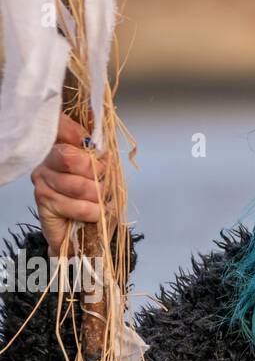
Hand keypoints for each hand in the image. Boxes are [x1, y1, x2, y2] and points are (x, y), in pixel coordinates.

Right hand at [30, 113, 111, 255]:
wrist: (82, 232)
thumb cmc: (93, 199)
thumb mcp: (104, 173)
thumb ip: (102, 158)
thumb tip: (105, 152)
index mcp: (61, 149)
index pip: (62, 128)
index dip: (79, 135)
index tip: (98, 150)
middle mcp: (47, 163)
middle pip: (73, 159)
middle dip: (98, 173)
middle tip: (105, 184)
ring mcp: (42, 184)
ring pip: (79, 185)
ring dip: (100, 196)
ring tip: (103, 202)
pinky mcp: (44, 206)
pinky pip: (78, 206)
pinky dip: (95, 212)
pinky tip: (95, 213)